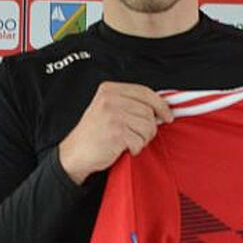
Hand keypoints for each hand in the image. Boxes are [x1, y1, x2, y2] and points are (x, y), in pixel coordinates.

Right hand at [58, 82, 173, 183]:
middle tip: (137, 136)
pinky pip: (140, 141)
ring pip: (148, 126)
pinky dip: (135, 148)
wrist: (75, 154)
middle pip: (149, 111)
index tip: (168, 116)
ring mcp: (113, 115)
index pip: (145, 92)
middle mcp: (111, 99)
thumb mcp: (108, 109)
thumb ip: (130, 104)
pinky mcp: (116, 132)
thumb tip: (161, 109)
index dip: (160, 105)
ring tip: (128, 141)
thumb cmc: (94, 134)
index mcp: (109, 89)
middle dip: (149, 128)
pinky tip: (122, 148)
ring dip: (142, 139)